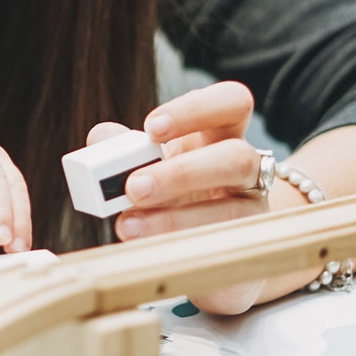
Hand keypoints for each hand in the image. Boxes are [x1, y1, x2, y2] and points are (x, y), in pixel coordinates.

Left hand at [94, 81, 287, 315]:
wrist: (204, 245)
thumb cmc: (173, 192)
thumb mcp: (149, 163)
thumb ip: (123, 148)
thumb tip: (101, 137)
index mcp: (223, 134)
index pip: (233, 101)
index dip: (197, 109)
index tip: (150, 127)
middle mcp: (246, 170)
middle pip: (237, 158)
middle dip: (182, 173)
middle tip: (133, 187)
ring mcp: (253, 213)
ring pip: (234, 212)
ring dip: (175, 220)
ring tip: (127, 226)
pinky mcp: (246, 253)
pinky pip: (222, 253)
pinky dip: (181, 253)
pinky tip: (149, 253)